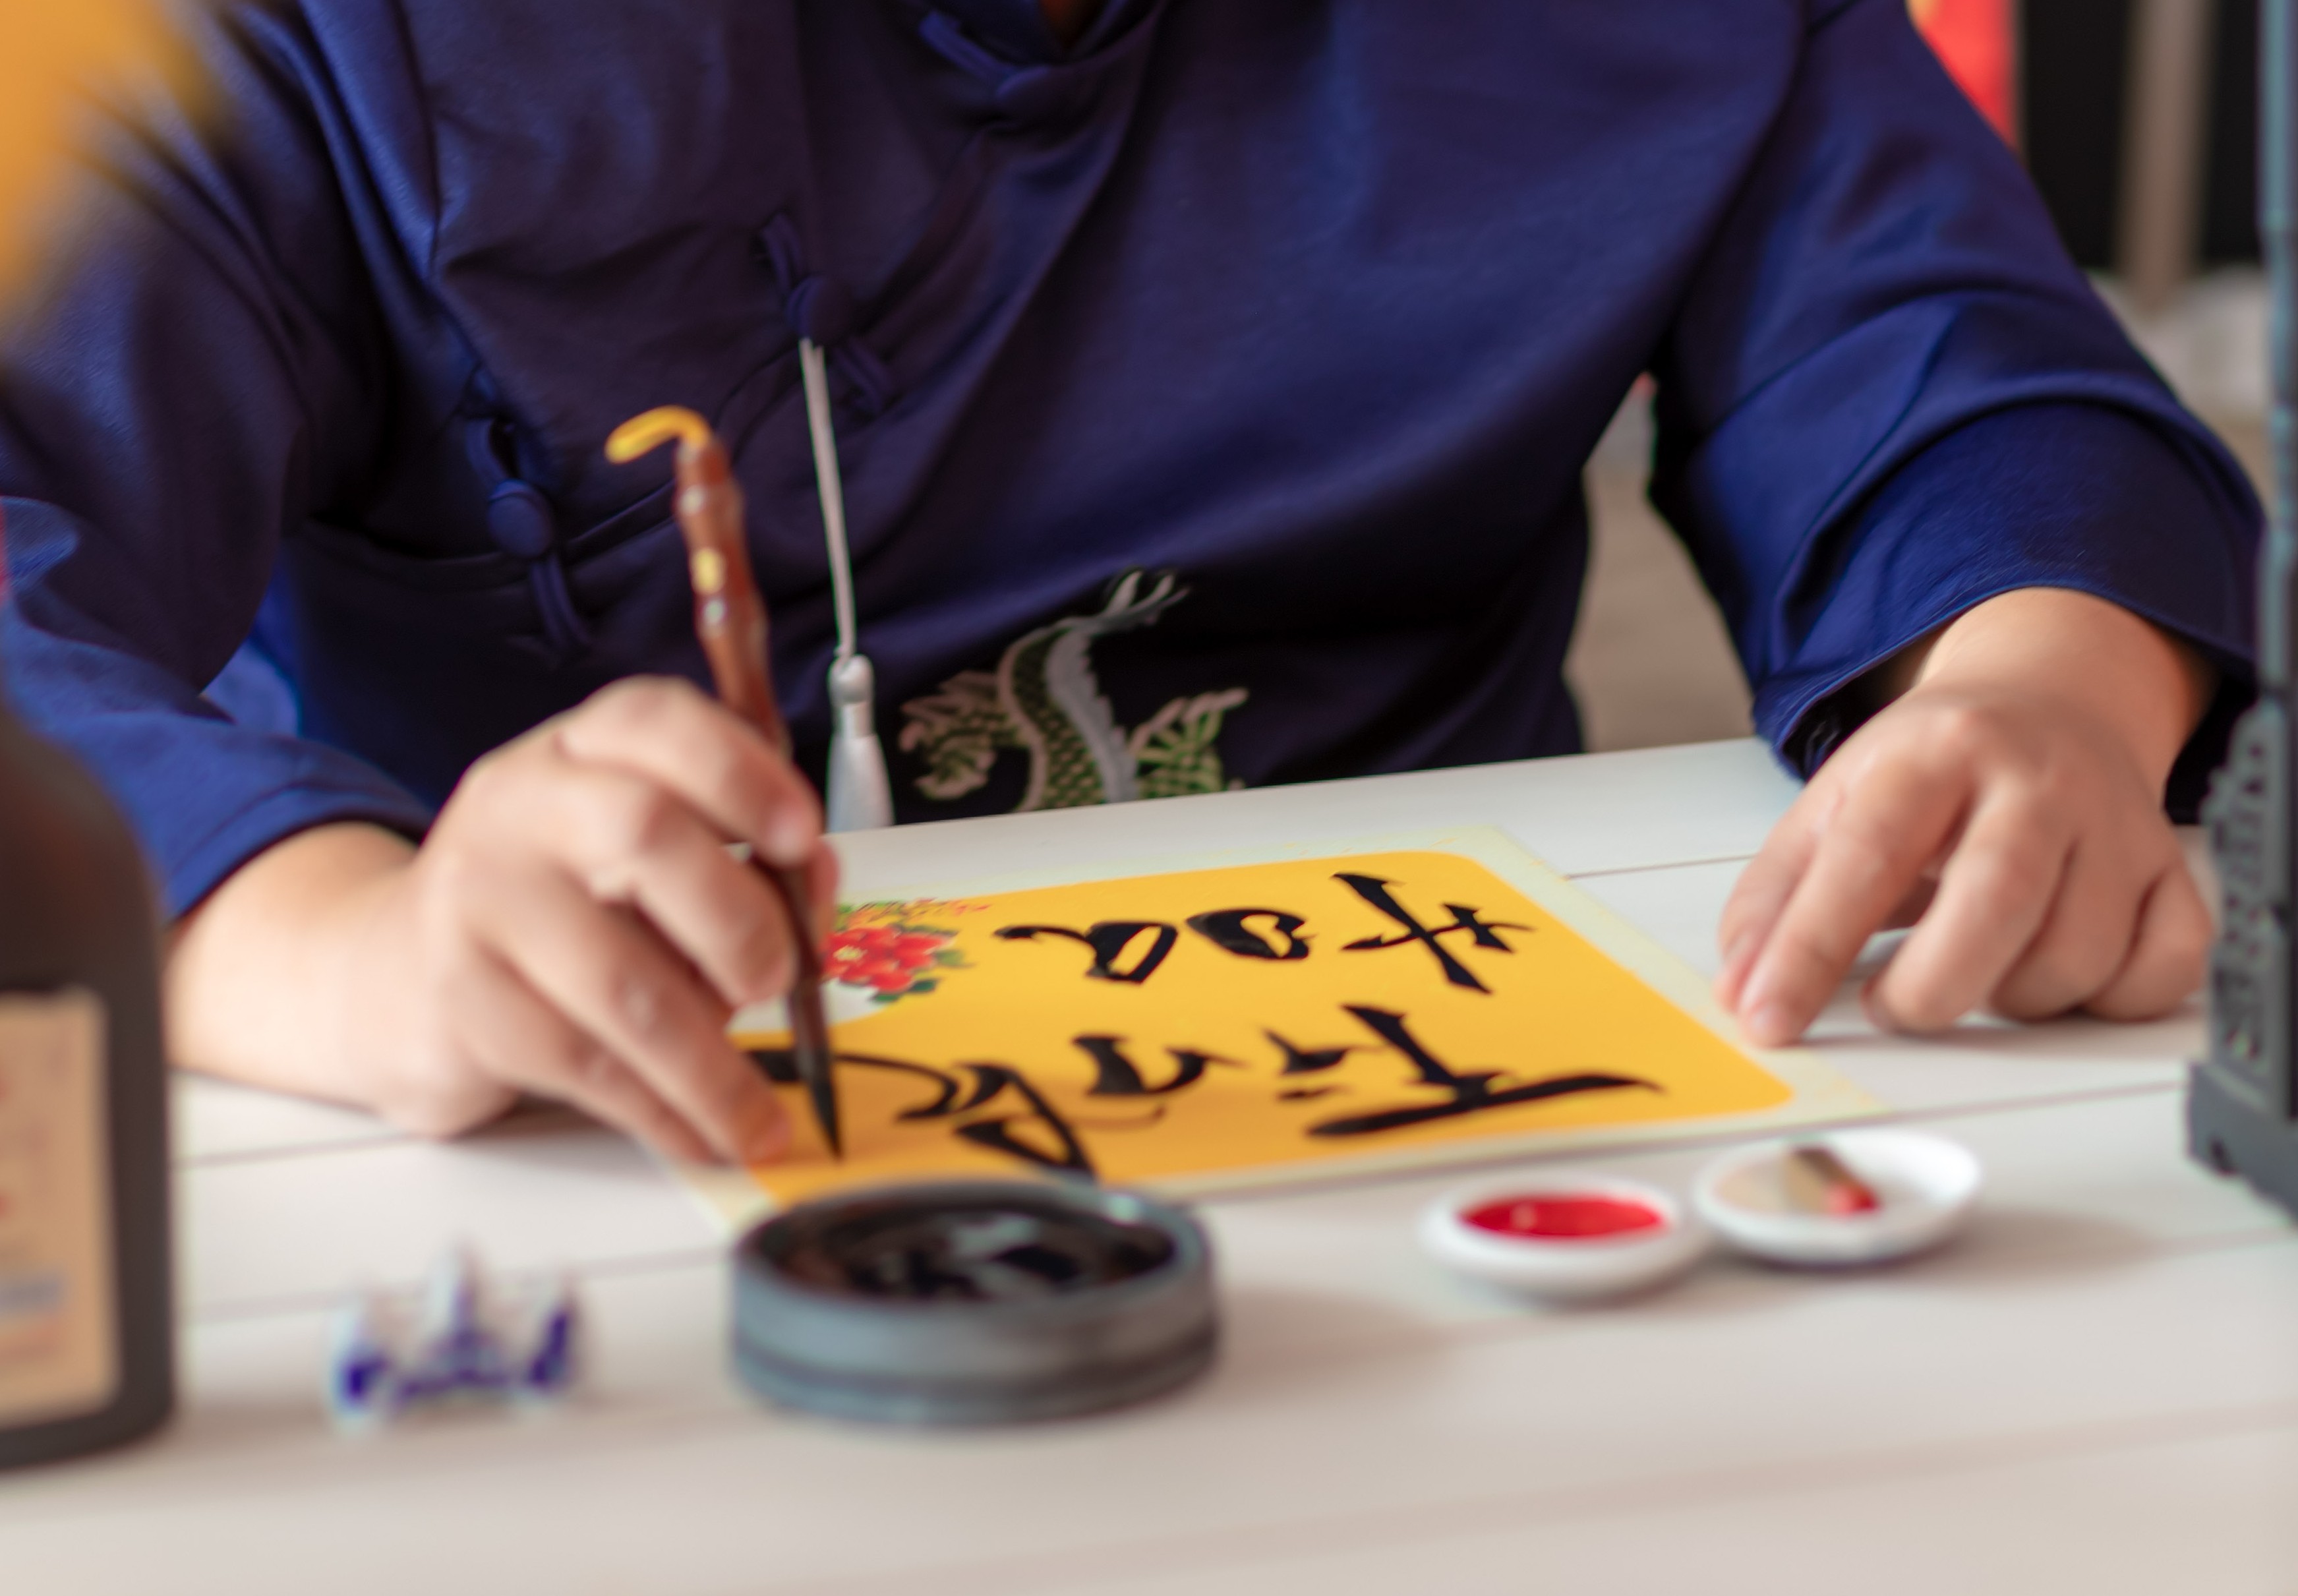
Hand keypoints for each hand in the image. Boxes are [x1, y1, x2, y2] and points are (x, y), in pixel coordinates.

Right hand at [167, 676, 834, 1162]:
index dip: (741, 773)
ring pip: (619, 980)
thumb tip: (812, 891)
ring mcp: (479, 896)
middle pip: (643, 832)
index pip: (657, 721)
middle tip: (781, 979)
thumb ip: (737, 862)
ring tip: (758, 1115)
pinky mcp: (461, 996)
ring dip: (711, 1063)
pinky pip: (582, 1062)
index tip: (802, 836)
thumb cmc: (556, 907)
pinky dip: (659, 1111)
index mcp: (582, 750)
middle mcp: (523, 805)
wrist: (395, 975)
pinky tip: (698, 1135)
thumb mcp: (642, 858)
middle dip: (738, 919)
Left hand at [1715, 588, 2216, 1044]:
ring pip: (2075, 956)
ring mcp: (2116, 826)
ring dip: (2009, 997)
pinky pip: (2159, 971)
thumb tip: (1741, 990)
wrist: (2049, 701)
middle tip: (1890, 1005)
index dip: (1808, 950)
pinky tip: (2055, 969)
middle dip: (1928, 987)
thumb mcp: (1836, 805)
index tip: (1769, 1016)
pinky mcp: (2170, 872)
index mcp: (1933, 754)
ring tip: (1969, 968)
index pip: (1864, 858)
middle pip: (1994, 903)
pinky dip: (2105, 998)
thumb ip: (1776, 896)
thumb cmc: (1936, 768)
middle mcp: (2035, 782)